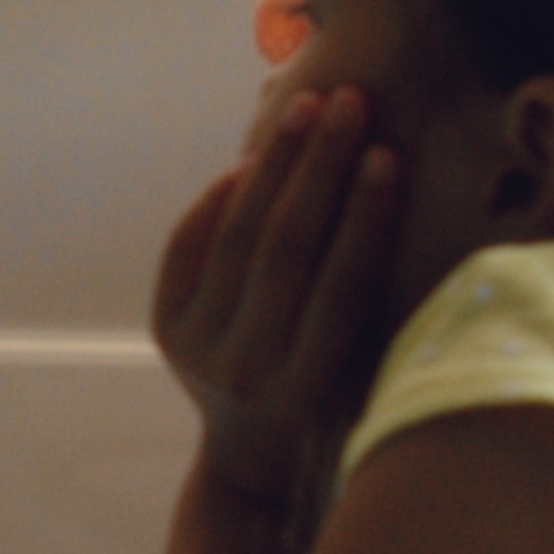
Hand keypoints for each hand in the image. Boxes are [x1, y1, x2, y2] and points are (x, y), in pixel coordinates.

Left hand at [150, 88, 402, 510]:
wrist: (252, 452)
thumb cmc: (338, 398)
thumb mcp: (368, 367)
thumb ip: (373, 299)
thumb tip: (384, 179)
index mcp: (311, 384)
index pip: (343, 287)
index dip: (366, 217)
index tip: (388, 153)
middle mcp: (245, 366)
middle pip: (283, 250)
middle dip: (318, 168)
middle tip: (348, 102)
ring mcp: (196, 346)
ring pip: (234, 238)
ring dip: (273, 166)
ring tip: (305, 108)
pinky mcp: (164, 327)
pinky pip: (188, 245)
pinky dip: (220, 198)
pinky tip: (254, 160)